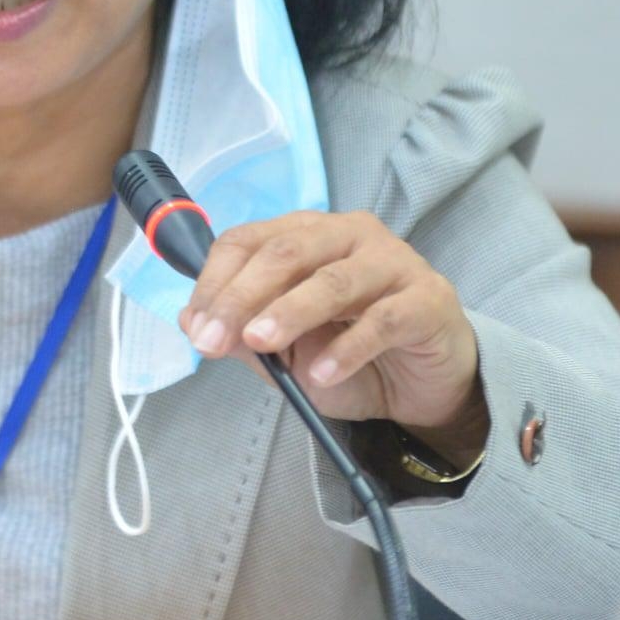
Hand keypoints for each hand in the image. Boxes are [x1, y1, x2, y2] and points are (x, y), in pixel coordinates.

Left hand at [181, 210, 488, 463]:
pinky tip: (322, 375)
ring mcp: (392, 262)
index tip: (197, 329)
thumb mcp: (286, 350)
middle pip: (285, 253)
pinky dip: (347, 348)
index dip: (216, 283)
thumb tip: (192, 321)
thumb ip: (244, 333)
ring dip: (289, 312)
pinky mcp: (428, 299)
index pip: (248, 241)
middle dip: (241, 296)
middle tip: (214, 340)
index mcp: (306, 235)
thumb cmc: (350, 355)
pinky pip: (383, 320)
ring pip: (332, 280)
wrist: (423, 384)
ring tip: (261, 344)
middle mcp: (348, 235)